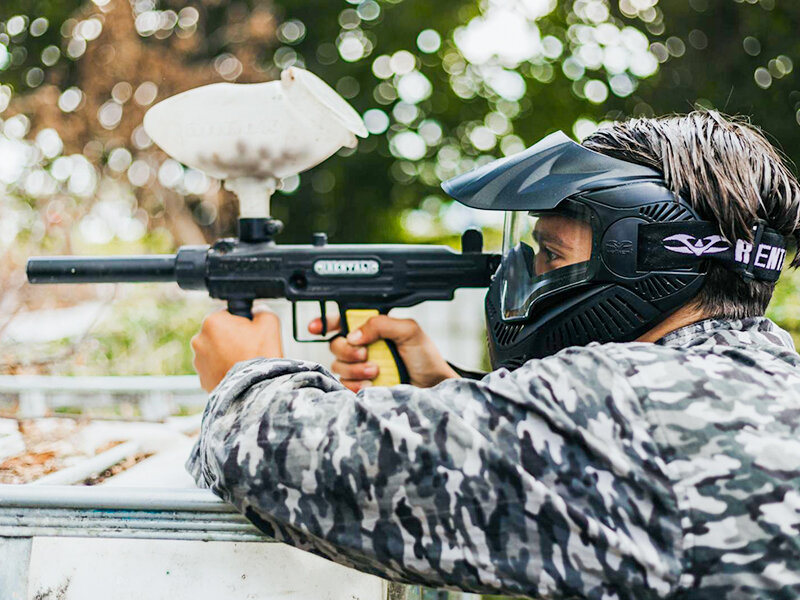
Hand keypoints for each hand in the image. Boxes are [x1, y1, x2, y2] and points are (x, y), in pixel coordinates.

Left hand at [192, 310, 282, 391]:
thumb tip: (256, 312)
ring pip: (215, 352)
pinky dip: (223, 370)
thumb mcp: (269, 323)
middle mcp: (199, 339)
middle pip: (219, 333)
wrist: (255, 389)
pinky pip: (214, 369)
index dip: (241, 323)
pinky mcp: (201, 378)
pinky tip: (238, 373)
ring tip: (244, 363)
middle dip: (231, 339)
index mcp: (212, 322)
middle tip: (249, 349)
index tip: (250, 333)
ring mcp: (198, 361)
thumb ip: (260, 311)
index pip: (227, 315)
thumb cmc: (260, 354)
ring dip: (226, 355)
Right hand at [308, 314, 457, 391]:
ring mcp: (361, 367)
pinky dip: (355, 384)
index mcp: (372, 329)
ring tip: (376, 370)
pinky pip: (344, 384)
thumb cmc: (425, 357)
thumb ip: (381, 324)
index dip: (325, 322)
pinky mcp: (360, 386)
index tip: (316, 327)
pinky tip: (370, 385)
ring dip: (356, 368)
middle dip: (348, 349)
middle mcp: (363, 346)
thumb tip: (353, 334)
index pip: (343, 321)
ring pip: (339, 365)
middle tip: (366, 354)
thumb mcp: (409, 331)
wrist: (433, 387)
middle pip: (336, 344)